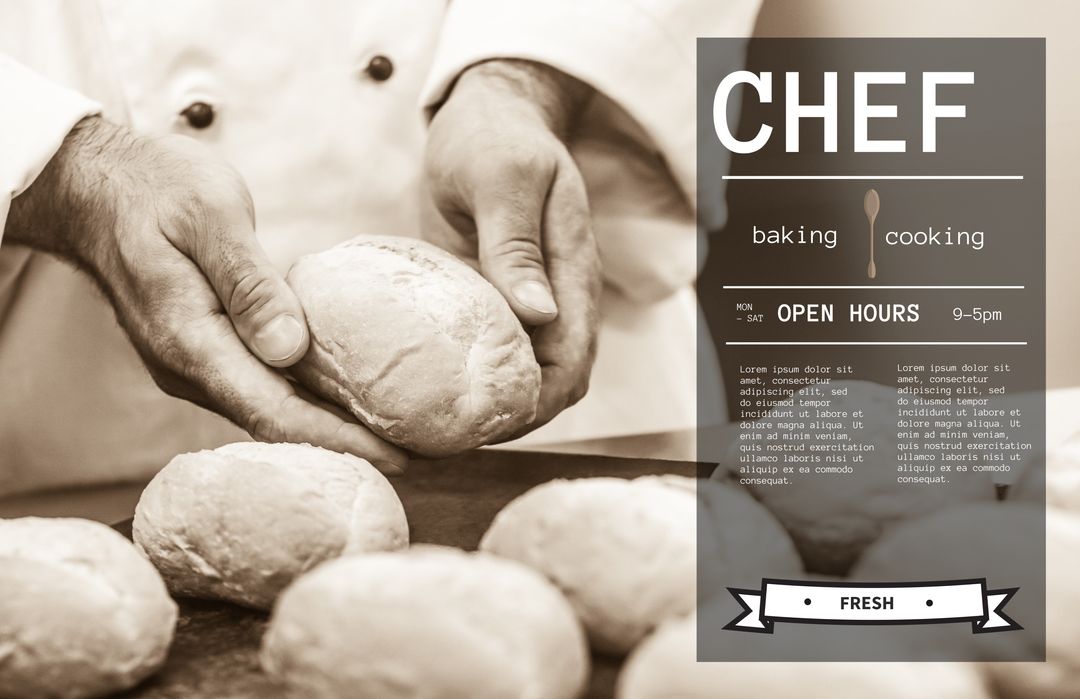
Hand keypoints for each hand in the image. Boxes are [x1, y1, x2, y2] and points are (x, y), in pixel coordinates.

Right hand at [6, 117, 406, 473]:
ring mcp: (196, 365)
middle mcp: (191, 369)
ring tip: (399, 436)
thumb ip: (248, 283)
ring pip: (272, 412)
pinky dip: (310, 401)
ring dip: (332, 429)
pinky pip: (264, 389)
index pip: (276, 412)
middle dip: (348, 447)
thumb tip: (291, 349)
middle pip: (279, 425)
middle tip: (421, 456)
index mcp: (191, 342)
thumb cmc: (153, 189)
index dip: (339, 440)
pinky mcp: (208, 352)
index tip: (399, 457)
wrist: (94, 188)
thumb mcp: (208, 216)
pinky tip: (351, 400)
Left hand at [423, 60, 601, 432]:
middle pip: (553, 384)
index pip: (572, 361)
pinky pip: (488, 353)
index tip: (491, 423)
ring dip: (489, 406)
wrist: (484, 118)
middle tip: (448, 439)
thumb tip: (537, 314)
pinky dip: (465, 378)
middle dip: (513, 420)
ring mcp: (525, 303)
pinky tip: (421, 390)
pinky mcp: (491, 301)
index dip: (539, 403)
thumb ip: (516, 244)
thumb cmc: (493, 139)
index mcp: (570, 273)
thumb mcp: (502, 179)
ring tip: (431, 429)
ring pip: (523, 377)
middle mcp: (554, 298)